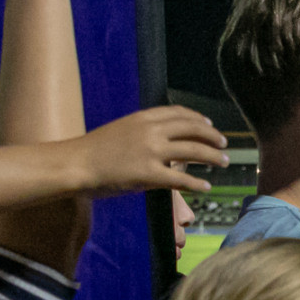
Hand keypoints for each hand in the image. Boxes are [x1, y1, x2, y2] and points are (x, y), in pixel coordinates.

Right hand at [66, 107, 228, 195]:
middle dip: (213, 136)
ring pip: (194, 151)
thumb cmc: (93, 150)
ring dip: (213, 157)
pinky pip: (181, 179)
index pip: (179, 113)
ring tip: (224, 162)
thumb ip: (143, 131)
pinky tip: (207, 186)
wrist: (74, 164)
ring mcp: (150, 152)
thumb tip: (163, 138)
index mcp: (143, 118)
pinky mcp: (148, 174)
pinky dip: (198, 183)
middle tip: (225, 144)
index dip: (199, 118)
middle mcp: (150, 131)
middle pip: (193, 129)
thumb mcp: (121, 130)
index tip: (209, 124)